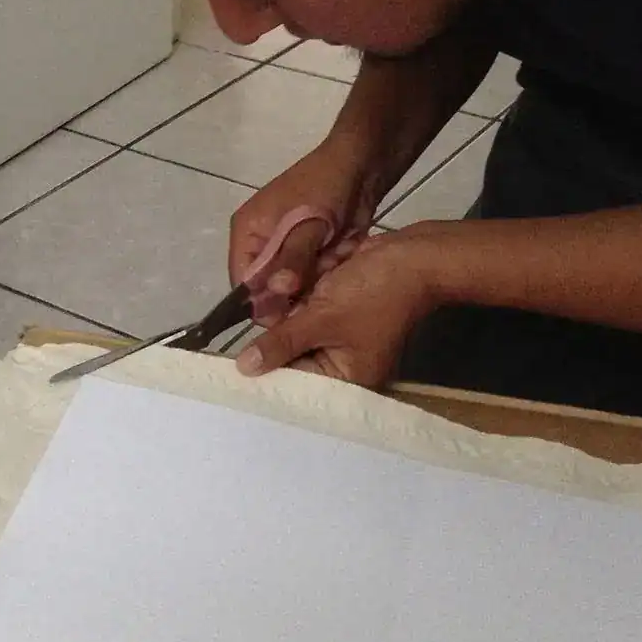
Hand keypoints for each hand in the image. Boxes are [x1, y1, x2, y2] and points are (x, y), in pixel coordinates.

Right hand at [229, 140, 381, 324]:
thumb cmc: (326, 188)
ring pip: (291, 286)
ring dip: (313, 281)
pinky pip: (309, 277)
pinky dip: (324, 274)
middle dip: (293, 291)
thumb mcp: (309, 224)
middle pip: (266, 288)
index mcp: (247, 231)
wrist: (360, 166)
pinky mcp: (306, 251)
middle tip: (319, 283)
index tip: (290, 317)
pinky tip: (339, 260)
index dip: (263, 303)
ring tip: (333, 261)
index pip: (243, 281)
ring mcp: (285, 248)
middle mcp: (259, 243)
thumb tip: (277, 291)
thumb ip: (293, 258)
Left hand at [235, 224, 444, 385]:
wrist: (412, 256)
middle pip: (295, 360)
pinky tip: (286, 291)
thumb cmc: (372, 293)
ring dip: (287, 315)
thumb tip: (244, 369)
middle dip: (275, 339)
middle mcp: (343, 365)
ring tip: (266, 308)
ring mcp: (342, 337)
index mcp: (346, 380)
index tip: (229, 367)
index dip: (266, 372)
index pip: (297, 384)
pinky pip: (311, 313)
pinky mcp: (341, 313)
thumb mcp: (322, 318)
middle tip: (238, 337)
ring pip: (299, 333)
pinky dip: (300, 302)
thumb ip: (282, 342)